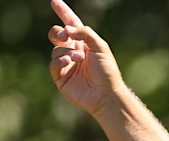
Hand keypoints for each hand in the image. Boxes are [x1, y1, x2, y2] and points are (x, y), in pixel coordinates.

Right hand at [48, 0, 123, 115]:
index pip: (72, 25)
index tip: (55, 1)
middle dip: (58, 33)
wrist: (106, 94)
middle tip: (65, 36)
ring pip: (56, 50)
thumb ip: (85, 33)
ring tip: (79, 59)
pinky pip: (53, 64)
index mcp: (85, 44)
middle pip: (57, 35)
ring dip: (67, 52)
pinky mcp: (60, 77)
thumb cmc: (107, 72)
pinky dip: (60, 61)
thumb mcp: (100, 47)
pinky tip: (70, 63)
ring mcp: (66, 64)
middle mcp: (74, 52)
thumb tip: (68, 28)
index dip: (63, 13)